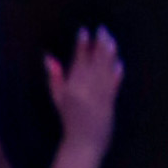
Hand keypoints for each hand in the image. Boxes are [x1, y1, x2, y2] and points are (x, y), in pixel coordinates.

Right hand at [42, 26, 123, 167]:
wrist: (85, 138)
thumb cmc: (69, 117)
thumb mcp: (57, 96)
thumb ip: (54, 76)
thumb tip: (48, 57)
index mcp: (74, 81)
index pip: (79, 57)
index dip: (82, 43)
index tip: (83, 31)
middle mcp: (89, 83)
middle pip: (96, 57)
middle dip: (100, 41)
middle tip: (102, 29)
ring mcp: (102, 90)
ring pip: (107, 65)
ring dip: (110, 51)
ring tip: (110, 39)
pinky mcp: (112, 97)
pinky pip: (115, 80)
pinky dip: (117, 70)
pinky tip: (119, 62)